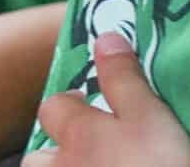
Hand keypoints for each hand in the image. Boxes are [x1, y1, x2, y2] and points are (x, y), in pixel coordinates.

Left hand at [21, 35, 189, 166]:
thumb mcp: (150, 118)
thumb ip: (124, 79)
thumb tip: (105, 35)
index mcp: (77, 133)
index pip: (54, 107)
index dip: (72, 106)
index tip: (93, 110)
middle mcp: (58, 165)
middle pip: (39, 155)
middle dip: (59, 152)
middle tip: (94, 156)